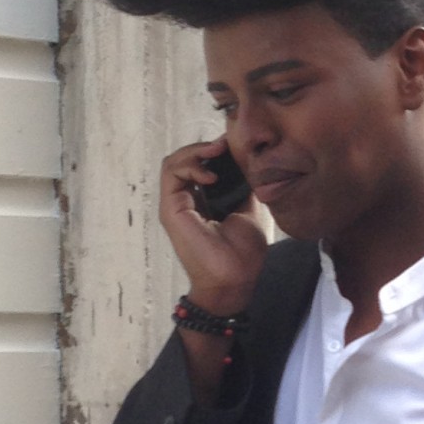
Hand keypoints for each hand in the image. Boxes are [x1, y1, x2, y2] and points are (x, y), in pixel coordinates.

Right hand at [159, 139, 267, 316]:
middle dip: (205, 147)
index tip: (234, 145)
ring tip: (217, 152)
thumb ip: (246, 186)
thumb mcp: (252, 209)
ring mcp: (176, 204)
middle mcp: (187, 200)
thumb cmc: (244, 254)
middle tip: (225, 144)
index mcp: (204, 201)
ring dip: (195, 151)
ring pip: (174, 162)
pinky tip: (210, 174)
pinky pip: (171, 172)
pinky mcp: (171, 209)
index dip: (215, 151)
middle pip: (186, 160)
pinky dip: (190, 165)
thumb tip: (250, 160)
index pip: (201, 165)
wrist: (235, 279)